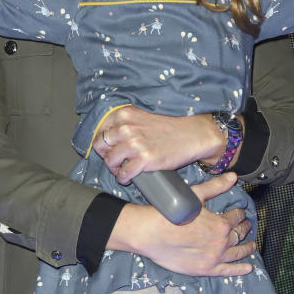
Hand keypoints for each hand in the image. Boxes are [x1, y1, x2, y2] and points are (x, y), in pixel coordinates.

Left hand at [94, 106, 227, 183]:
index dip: (103, 142)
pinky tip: (128, 178)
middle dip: (105, 155)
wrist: (193, 135)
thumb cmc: (169, 127)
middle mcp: (126, 127)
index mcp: (125, 114)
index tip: (109, 148)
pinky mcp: (144, 160)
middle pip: (101, 145)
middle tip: (115, 161)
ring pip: (110, 161)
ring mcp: (135, 144)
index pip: (100, 130)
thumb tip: (109, 136)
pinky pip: (123, 174)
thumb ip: (126, 122)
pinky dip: (123, 178)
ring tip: (122, 170)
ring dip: (114, 169)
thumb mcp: (143, 116)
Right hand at [107, 172, 253, 275]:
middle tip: (247, 226)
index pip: (236, 217)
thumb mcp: (195, 195)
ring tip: (252, 245)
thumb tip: (233, 177)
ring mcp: (215, 258)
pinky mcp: (206, 269)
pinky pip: (228, 271)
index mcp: (221, 224)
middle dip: (244, 228)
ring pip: (237, 253)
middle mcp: (221, 242)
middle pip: (239, 234)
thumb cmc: (170, 213)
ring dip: (247, 248)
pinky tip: (248, 268)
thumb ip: (216, 186)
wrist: (150, 234)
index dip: (240, 213)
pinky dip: (240, 270)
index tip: (240, 213)